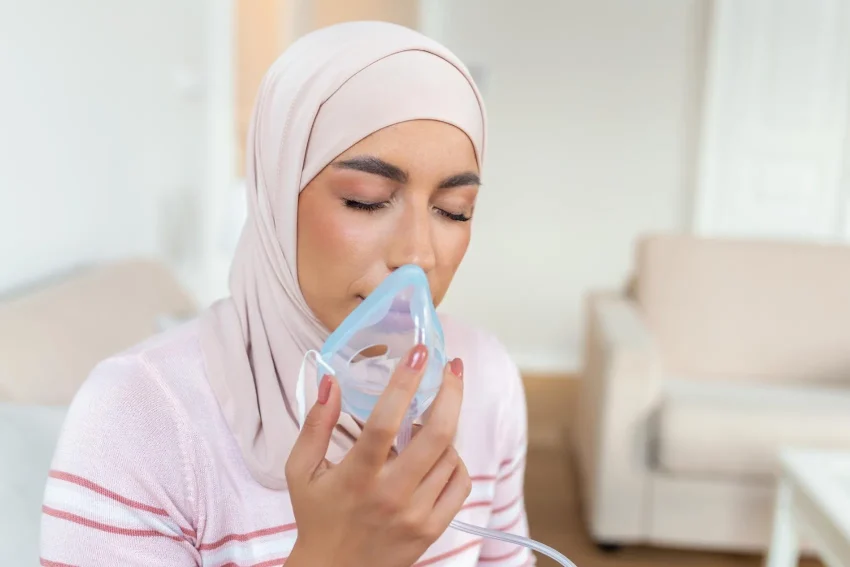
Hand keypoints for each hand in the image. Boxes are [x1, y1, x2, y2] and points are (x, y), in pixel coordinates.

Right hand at [285, 344, 467, 566]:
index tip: (417, 352)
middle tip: (452, 367)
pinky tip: (438, 456)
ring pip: (451, 456)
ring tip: (426, 423)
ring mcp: (416, 514)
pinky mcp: (433, 529)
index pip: (385, 421)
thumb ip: (315, 424)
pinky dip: (455, 462)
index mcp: (356, 476)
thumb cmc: (318, 517)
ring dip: (445, 430)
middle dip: (451, 393)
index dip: (404, 382)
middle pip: (436, 435)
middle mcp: (391, 495)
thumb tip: (330, 381)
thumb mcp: (301, 471)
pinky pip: (460, 483)